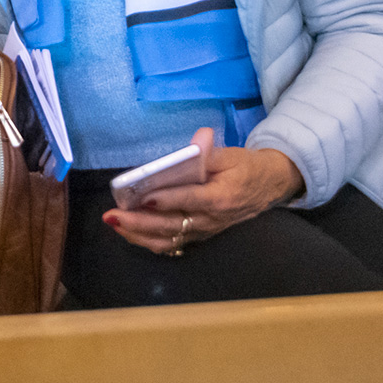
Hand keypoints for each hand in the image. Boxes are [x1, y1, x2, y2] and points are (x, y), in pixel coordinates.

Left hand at [101, 136, 303, 252]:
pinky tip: (129, 233)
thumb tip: (199, 139)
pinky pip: (172, 243)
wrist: (268, 187)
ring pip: (169, 239)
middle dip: (140, 222)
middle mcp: (210, 219)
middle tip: (114, 215)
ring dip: (139, 235)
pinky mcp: (199, 235)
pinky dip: (149, 241)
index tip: (144, 197)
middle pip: (173, 225)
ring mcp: (204, 231)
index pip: (190, 199)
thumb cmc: (246, 168)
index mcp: (220, 197)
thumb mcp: (231, 155)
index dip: (167, 199)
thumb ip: (209, 152)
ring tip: (115, 224)